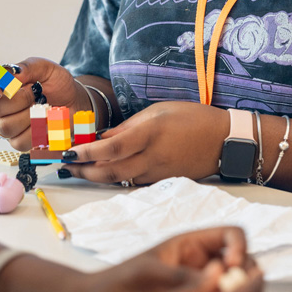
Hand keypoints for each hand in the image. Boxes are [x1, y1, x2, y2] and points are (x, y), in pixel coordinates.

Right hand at [0, 57, 85, 150]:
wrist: (74, 101)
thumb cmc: (55, 83)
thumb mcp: (44, 67)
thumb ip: (26, 67)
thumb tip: (10, 74)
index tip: (0, 89)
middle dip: (19, 100)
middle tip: (36, 92)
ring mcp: (6, 127)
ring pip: (5, 127)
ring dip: (29, 115)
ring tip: (43, 106)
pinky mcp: (19, 142)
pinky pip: (20, 141)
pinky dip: (37, 129)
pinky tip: (45, 120)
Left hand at [61, 101, 229, 184]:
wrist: (224, 141)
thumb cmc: (194, 118)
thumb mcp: (159, 111)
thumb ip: (129, 126)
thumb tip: (103, 136)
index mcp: (151, 134)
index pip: (112, 147)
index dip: (87, 153)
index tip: (69, 153)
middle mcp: (152, 156)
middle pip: (110, 171)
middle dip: (84, 171)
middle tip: (66, 167)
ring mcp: (158, 172)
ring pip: (119, 179)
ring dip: (96, 176)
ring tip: (78, 169)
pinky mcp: (162, 180)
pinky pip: (133, 181)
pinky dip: (116, 177)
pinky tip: (105, 171)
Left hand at [75, 226, 261, 291]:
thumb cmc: (120, 280)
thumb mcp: (151, 271)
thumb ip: (182, 273)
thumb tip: (216, 275)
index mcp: (191, 242)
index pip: (231, 234)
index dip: (240, 246)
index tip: (234, 264)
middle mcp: (203, 259)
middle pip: (242, 258)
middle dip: (246, 272)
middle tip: (239, 287)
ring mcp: (204, 280)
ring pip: (236, 280)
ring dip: (240, 288)